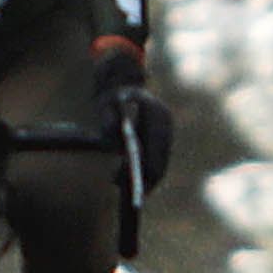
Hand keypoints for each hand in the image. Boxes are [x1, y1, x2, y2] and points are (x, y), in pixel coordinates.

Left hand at [100, 57, 175, 198]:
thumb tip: (116, 145)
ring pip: (162, 158)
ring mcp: (166, 126)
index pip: (157, 146)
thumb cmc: (112, 92)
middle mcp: (165, 120)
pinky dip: (149, 169)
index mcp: (156, 112)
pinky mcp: (162, 133)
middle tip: (134, 196)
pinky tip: (136, 180)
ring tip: (131, 190)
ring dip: (150, 176)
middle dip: (149, 178)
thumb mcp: (106, 103)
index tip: (139, 187)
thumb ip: (109, 120)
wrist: (123, 76)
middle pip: (162, 157)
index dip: (150, 169)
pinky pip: (159, 155)